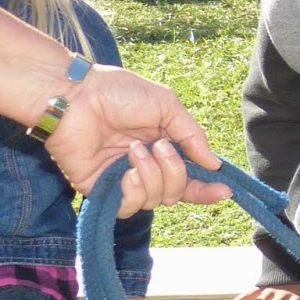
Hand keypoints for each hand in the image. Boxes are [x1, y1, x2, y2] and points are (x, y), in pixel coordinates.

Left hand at [46, 65, 232, 216]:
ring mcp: (123, 180)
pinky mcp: (102, 190)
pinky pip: (130, 207)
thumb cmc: (118, 93)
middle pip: (176, 192)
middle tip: (160, 148)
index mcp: (162, 148)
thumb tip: (213, 164)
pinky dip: (135, 191)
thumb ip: (192, 136)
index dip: (207, 188)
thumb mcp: (167, 105)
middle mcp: (145, 167)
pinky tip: (128, 172)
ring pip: (156, 200)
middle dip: (176, 173)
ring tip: (134, 150)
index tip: (224, 190)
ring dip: (153, 175)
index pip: (189, 177)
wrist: (75, 96)